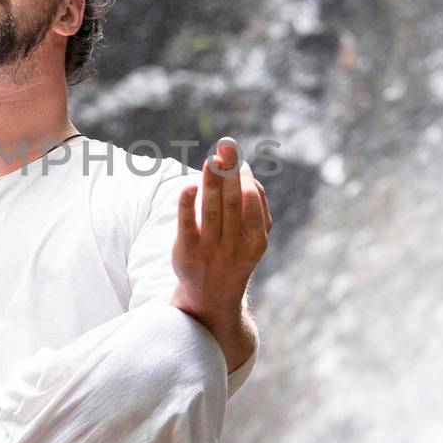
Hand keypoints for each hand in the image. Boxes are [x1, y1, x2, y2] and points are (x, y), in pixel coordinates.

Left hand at [169, 136, 271, 329]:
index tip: (239, 160)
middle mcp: (234, 246)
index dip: (245, 179)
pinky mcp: (186, 252)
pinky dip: (188, 202)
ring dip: (211, 180)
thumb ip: (257, 208)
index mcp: (256, 241)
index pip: (251, 202)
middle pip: (231, 201)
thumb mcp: (254, 239)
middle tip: (227, 145)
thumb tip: (246, 171)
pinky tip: (191, 184)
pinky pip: (186, 223)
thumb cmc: (235, 256)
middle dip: (230, 172)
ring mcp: (210, 250)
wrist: (211, 296)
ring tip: (212, 158)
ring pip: (211, 208)